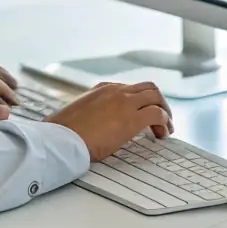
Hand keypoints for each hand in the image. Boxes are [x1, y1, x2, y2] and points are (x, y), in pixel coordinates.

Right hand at [44, 82, 172, 160]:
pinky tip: (162, 134)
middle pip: (149, 88)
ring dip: (165, 111)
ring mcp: (124, 102)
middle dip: (159, 102)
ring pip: (156, 97)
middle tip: (162, 118)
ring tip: (166, 127)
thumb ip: (89, 113)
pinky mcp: (131, 118)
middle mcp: (116, 91)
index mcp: (102, 89)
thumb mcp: (77, 114)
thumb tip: (89, 124)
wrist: (60, 139)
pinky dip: (164, 122)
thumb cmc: (63, 132)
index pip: (129, 88)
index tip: (143, 112)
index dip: (141, 101)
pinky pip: (157, 114)